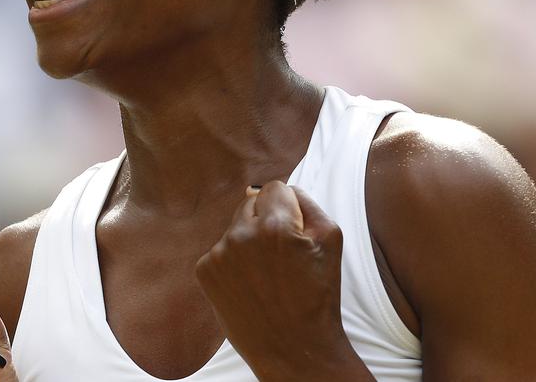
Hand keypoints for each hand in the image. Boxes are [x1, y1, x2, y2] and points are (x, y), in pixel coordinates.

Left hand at [195, 182, 370, 380]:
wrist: (294, 349)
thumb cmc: (317, 295)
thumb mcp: (331, 239)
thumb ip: (307, 202)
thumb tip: (283, 188)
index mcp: (275, 224)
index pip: (274, 187)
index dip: (287, 206)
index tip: (293, 229)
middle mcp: (241, 235)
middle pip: (250, 202)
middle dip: (265, 219)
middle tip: (281, 254)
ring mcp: (218, 254)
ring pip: (234, 226)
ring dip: (248, 240)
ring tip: (267, 273)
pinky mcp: (204, 271)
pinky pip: (220, 250)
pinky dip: (233, 261)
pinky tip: (250, 284)